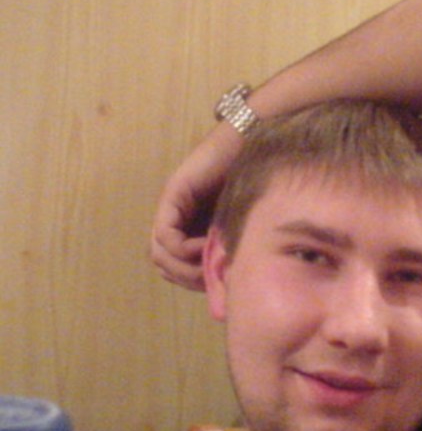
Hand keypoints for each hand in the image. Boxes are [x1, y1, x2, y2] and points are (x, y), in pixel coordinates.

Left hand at [150, 123, 243, 290]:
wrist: (249, 145)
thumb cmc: (254, 183)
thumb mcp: (240, 227)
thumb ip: (228, 249)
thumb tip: (226, 286)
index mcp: (189, 227)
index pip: (174, 267)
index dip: (191, 280)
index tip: (216, 281)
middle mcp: (174, 219)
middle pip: (163, 263)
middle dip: (187, 277)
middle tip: (212, 277)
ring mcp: (170, 208)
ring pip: (158, 253)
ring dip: (185, 267)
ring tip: (211, 263)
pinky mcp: (172, 197)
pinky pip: (166, 236)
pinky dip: (186, 249)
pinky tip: (209, 244)